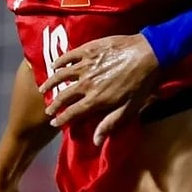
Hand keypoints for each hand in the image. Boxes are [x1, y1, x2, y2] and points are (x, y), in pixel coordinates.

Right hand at [38, 33, 160, 145]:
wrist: (148, 54)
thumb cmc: (141, 84)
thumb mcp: (129, 109)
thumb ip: (110, 124)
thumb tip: (96, 142)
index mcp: (95, 99)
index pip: (72, 112)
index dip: (61, 119)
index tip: (54, 123)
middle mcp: (86, 83)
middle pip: (63, 95)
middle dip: (54, 104)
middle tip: (48, 109)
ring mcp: (86, 65)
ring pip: (61, 75)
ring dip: (50, 83)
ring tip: (44, 89)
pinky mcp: (88, 50)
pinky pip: (69, 56)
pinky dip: (59, 62)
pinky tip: (54, 65)